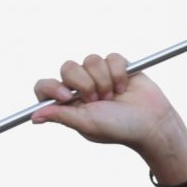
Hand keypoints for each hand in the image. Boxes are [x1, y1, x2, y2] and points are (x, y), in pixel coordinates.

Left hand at [31, 52, 186, 169]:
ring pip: (90, 60)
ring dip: (104, 79)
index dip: (51, 87)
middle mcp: (81, 88)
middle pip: (68, 68)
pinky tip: (125, 86)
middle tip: (99, 100)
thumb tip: (34, 117)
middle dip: (85, 84)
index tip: (66, 95)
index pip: (45, 87)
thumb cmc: (119, 128)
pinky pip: (111, 57)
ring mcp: (99, 76)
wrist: (152, 123)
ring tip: (114, 96)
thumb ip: (61, 115)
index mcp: (69, 103)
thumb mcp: (87, 123)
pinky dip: (119, 73)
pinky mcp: (117, 67)